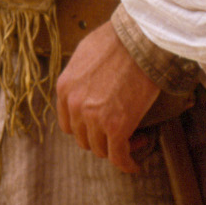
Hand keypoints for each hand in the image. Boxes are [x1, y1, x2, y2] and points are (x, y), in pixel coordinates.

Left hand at [56, 25, 162, 174]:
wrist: (141, 39)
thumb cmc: (120, 39)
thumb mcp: (86, 54)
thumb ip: (82, 75)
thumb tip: (91, 83)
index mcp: (65, 88)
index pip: (69, 123)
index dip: (86, 129)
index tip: (101, 127)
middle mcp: (74, 106)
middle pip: (84, 138)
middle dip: (101, 140)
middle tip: (120, 134)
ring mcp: (94, 118)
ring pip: (101, 149)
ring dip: (115, 150)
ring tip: (134, 141)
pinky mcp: (116, 127)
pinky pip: (118, 156)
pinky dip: (126, 164)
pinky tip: (134, 165)